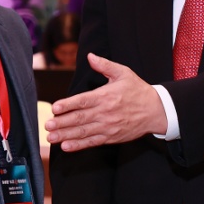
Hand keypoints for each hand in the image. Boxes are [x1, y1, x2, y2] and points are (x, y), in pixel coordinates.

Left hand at [46, 53, 166, 151]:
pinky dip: (78, 145)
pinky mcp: (111, 137)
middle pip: (79, 119)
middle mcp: (105, 113)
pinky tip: (66, 146)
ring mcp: (108, 127)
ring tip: (51, 137)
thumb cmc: (138, 90)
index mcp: (106, 96)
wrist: (156, 111)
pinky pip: (92, 142)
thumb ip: (105, 65)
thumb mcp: (123, 73)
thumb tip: (90, 56)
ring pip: (83, 132)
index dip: (67, 105)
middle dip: (61, 123)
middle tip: (47, 125)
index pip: (83, 101)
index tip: (55, 108)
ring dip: (65, 135)